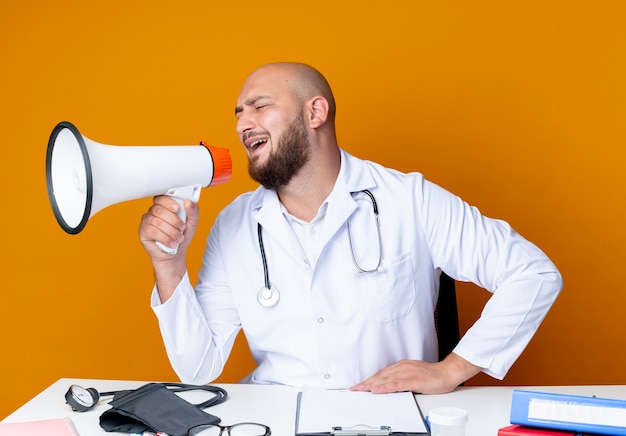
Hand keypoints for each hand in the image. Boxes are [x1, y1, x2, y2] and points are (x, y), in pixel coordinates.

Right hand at [139, 196, 198, 257]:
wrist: (175, 253)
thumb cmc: (181, 236)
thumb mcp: (192, 223)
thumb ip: (193, 211)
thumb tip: (188, 202)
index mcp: (164, 206)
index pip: (161, 198)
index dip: (168, 202)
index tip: (177, 209)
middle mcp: (154, 212)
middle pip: (160, 210)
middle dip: (174, 221)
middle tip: (182, 228)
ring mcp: (147, 221)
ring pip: (157, 222)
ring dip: (171, 231)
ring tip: (178, 238)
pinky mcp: (143, 232)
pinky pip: (153, 231)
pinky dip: (165, 238)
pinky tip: (171, 243)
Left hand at [350, 353, 480, 394]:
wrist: (446, 373)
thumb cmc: (432, 376)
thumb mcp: (413, 375)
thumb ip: (401, 379)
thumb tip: (390, 386)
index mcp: (401, 366)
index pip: (382, 374)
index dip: (369, 380)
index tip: (360, 385)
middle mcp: (402, 367)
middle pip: (380, 376)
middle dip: (366, 383)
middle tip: (355, 388)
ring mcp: (407, 372)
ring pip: (385, 379)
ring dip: (371, 385)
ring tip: (361, 390)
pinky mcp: (412, 379)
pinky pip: (395, 384)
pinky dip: (384, 387)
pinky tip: (376, 390)